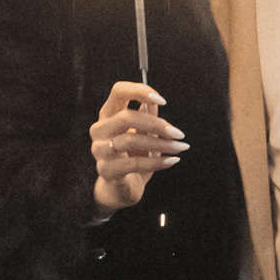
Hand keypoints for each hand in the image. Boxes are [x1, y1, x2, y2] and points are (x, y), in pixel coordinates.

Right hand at [91, 79, 188, 210]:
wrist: (121, 188)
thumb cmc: (133, 156)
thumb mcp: (144, 134)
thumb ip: (148, 118)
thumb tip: (155, 103)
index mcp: (108, 114)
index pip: (118, 91)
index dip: (140, 91)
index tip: (163, 101)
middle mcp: (99, 129)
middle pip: (126, 117)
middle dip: (157, 124)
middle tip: (179, 133)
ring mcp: (99, 150)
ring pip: (130, 140)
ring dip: (161, 144)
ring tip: (180, 148)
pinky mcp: (105, 170)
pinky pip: (133, 163)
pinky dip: (156, 161)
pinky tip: (172, 161)